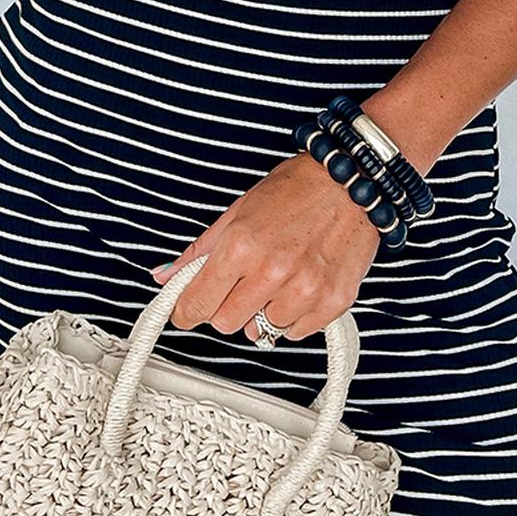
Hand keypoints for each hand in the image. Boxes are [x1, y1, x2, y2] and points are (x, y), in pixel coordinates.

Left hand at [150, 155, 380, 343]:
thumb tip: (166, 275)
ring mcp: (305, 289)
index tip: (186, 311)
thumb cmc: (296, 191)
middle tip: (240, 284)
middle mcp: (272, 271)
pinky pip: (297, 332)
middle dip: (226, 307)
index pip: (196, 304)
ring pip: (262, 331)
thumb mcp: (237, 212)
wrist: (351, 183)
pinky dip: (294, 315)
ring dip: (263, 311)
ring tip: (278, 277)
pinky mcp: (333, 301)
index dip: (186, 311)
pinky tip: (300, 285)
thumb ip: (200, 251)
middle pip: (226, 324)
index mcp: (241, 246)